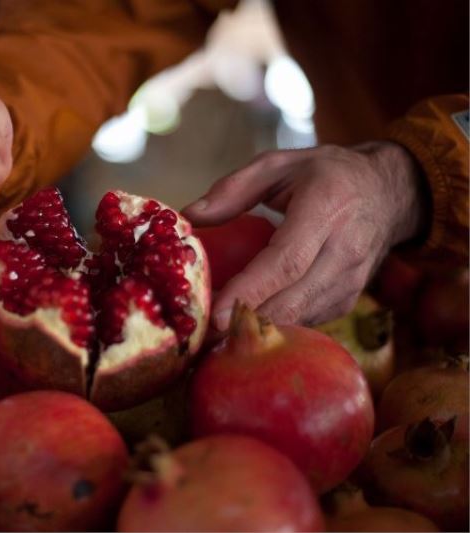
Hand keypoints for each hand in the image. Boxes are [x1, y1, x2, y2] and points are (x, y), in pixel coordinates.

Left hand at [182, 142, 426, 330]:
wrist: (388, 192)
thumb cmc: (325, 175)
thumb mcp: (278, 165)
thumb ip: (232, 189)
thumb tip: (190, 216)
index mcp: (326, 209)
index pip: (286, 261)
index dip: (249, 291)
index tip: (215, 314)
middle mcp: (345, 251)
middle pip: (293, 300)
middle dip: (246, 322)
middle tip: (202, 333)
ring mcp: (352, 281)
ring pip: (299, 318)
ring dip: (257, 330)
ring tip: (216, 333)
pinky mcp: (348, 301)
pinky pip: (306, 321)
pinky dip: (275, 327)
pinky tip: (244, 325)